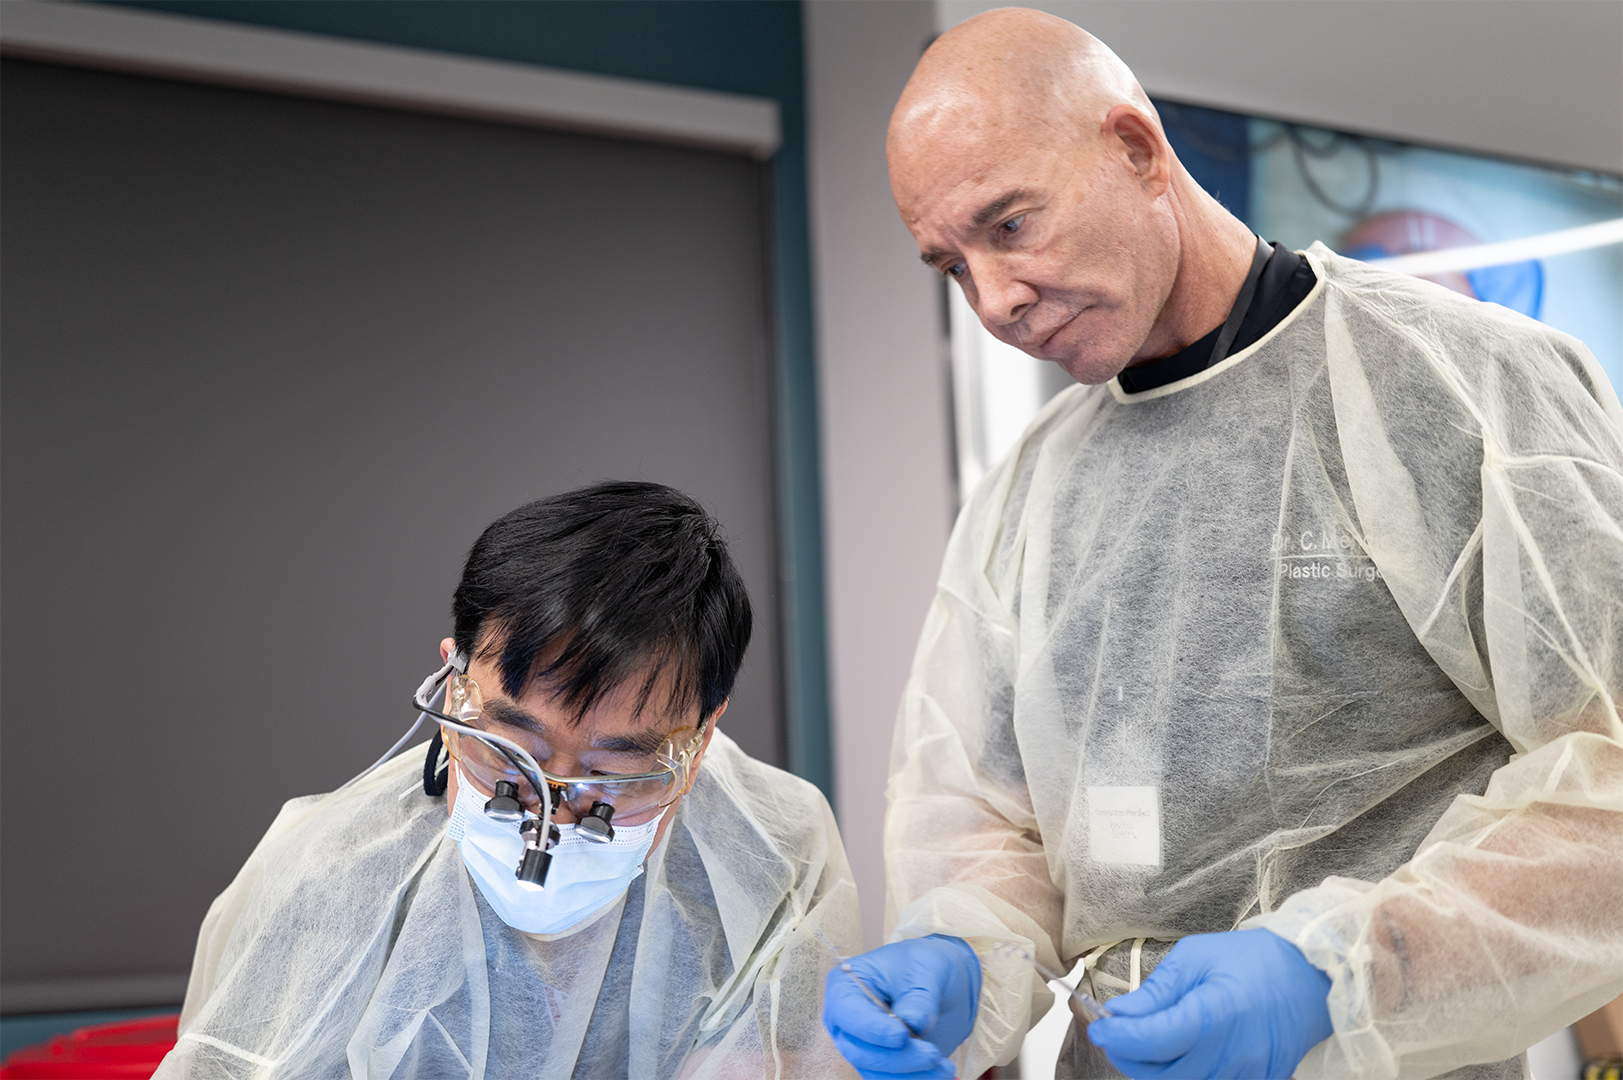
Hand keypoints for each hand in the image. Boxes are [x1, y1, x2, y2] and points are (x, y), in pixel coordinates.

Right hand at [823, 935, 981, 1079]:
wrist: (937, 981)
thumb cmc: (921, 964)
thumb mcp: (925, 969)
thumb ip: (918, 996)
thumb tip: (913, 1023)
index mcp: (846, 988)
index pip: (848, 1014)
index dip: (872, 1030)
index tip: (902, 1036)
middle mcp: (848, 1022)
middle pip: (860, 1052)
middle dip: (898, 1058)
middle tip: (933, 1054)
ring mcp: (863, 1045)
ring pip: (877, 1073)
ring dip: (911, 1076)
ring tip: (945, 1067)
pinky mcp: (882, 1063)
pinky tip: (940, 1074)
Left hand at [1086, 929, 1332, 1079]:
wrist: (1311, 976)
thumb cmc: (1254, 960)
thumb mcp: (1196, 958)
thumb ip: (1156, 993)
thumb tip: (1119, 1015)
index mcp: (1213, 1016)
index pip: (1150, 1043)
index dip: (1117, 1039)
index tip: (1101, 1028)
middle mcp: (1232, 1056)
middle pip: (1160, 1076)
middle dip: (1130, 1057)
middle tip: (1119, 1034)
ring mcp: (1248, 1076)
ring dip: (1156, 1071)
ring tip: (1149, 1042)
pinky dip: (1186, 1075)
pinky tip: (1180, 1054)